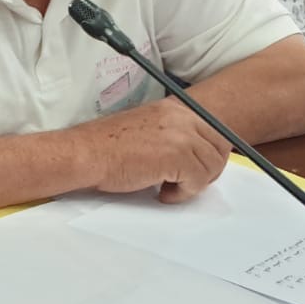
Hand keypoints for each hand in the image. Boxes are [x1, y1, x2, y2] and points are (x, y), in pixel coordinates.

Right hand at [78, 98, 230, 203]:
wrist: (84, 154)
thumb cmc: (104, 147)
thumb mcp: (145, 129)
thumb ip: (171, 135)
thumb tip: (190, 155)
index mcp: (175, 109)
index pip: (214, 131)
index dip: (210, 155)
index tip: (198, 168)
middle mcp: (182, 118)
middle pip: (220, 148)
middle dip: (209, 170)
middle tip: (188, 182)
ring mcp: (181, 137)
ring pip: (211, 167)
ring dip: (193, 184)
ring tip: (168, 188)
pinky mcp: (176, 158)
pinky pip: (197, 181)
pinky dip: (182, 193)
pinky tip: (162, 193)